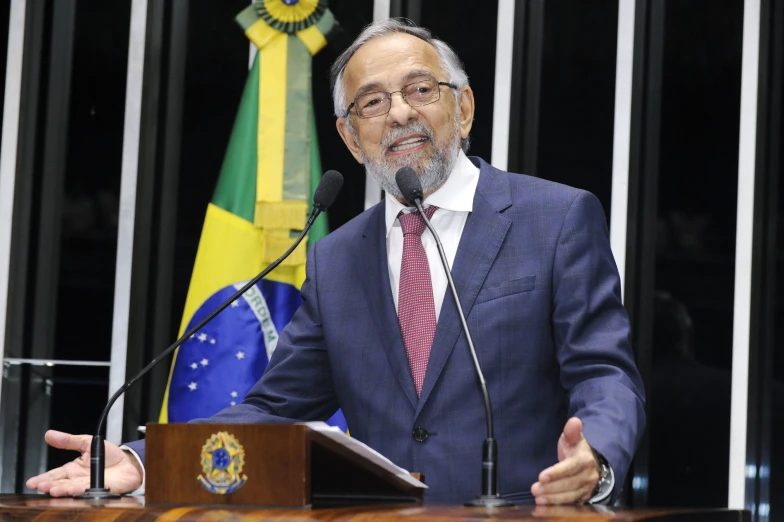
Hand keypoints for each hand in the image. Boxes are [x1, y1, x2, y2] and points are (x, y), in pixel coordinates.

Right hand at [25, 430, 142, 496]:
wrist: (129, 462)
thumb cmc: (109, 455)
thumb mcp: (87, 442)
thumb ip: (68, 441)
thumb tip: (50, 434)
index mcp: (72, 469)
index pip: (54, 475)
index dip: (43, 479)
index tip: (32, 482)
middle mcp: (78, 480)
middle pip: (60, 484)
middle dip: (50, 486)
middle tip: (41, 486)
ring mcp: (88, 486)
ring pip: (71, 490)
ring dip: (62, 491)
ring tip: (53, 490)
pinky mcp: (100, 490)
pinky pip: (88, 492)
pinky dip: (80, 492)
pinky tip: (74, 491)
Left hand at [530, 417, 600, 504]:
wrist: (590, 462)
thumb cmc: (575, 449)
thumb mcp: (572, 438)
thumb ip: (571, 431)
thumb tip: (574, 421)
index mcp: (585, 459)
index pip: (570, 467)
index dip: (556, 473)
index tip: (542, 476)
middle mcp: (588, 476)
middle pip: (570, 484)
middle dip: (552, 488)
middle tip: (534, 490)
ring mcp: (587, 488)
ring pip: (571, 496)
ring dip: (554, 499)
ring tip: (538, 500)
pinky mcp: (583, 497)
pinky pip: (571, 504)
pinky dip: (558, 507)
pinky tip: (545, 508)